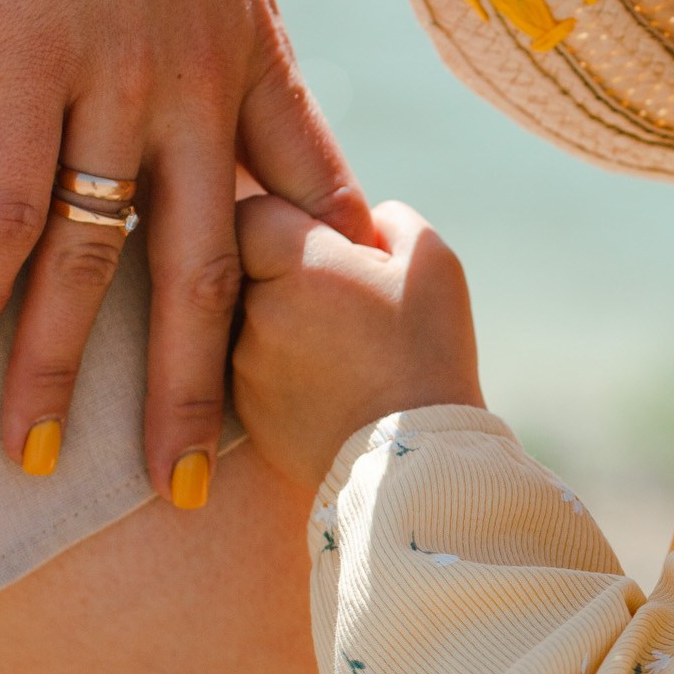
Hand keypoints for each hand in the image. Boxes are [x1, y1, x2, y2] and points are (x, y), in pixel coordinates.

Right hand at [0, 0, 378, 497]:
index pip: (295, 202)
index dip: (304, 292)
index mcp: (252, 62)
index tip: (319, 367)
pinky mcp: (29, 69)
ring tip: (36, 453)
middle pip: (207, 273)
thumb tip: (269, 76)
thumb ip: (252, 29)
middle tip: (185, 483)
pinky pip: (13, 205)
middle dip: (193, 389)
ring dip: (62, 366)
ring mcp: (118, 87)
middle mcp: (200, 93)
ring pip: (102, 262)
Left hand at [233, 197, 485, 493]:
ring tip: (340, 348)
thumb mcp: (432, 262)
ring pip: (242, 319)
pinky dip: (278, 368)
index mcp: (296, 261)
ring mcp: (242, 363)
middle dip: (279, 273)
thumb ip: (389, 218)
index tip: (321, 244)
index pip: (254, 211)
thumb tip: (363, 218)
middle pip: (242, 265)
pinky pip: (249, 368)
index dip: (286, 222)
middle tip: (333, 296)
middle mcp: (253, 308)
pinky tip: (328, 382)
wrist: (416, 462)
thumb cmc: (429, 355)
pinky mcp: (243, 410)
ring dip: (278, 321)